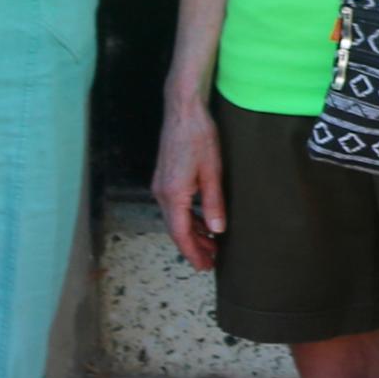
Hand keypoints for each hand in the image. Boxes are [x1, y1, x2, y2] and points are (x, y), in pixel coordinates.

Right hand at [154, 98, 223, 271]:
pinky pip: (175, 206)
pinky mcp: (165, 177)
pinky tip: (202, 221)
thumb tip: (217, 231)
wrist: (183, 110)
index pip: (181, 233)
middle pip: (176, 229)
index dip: (193, 252)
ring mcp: (161, 185)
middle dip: (193, 247)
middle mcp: (161, 193)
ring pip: (175, 218)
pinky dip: (188, 217)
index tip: (204, 267)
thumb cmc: (199, 136)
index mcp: (173, 194)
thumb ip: (213, 203)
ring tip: (211, 244)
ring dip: (192, 232)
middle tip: (210, 262)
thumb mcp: (212, 171)